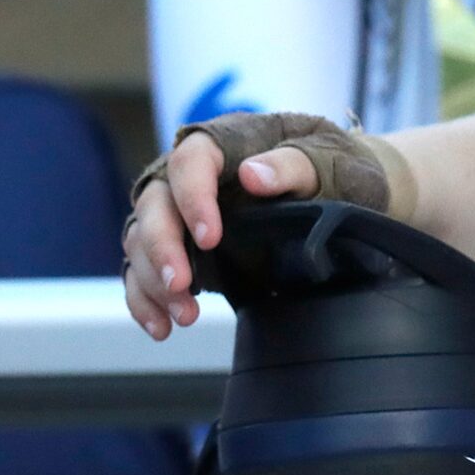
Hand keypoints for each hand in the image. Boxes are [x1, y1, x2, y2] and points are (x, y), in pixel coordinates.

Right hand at [122, 131, 319, 340]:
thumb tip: (252, 175)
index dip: (192, 199)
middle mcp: (183, 178)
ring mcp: (175, 215)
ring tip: (186, 316)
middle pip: (153, 206)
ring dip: (155, 281)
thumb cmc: (326, 169)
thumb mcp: (322, 161)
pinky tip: (161, 327)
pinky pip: (142, 272)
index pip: (188, 164)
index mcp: (216, 146)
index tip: (211, 237)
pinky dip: (144, 301)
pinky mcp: (175, 249)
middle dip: (161, 248)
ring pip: (141, 241)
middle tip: (181, 286)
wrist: (334, 195)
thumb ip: (290, 166)